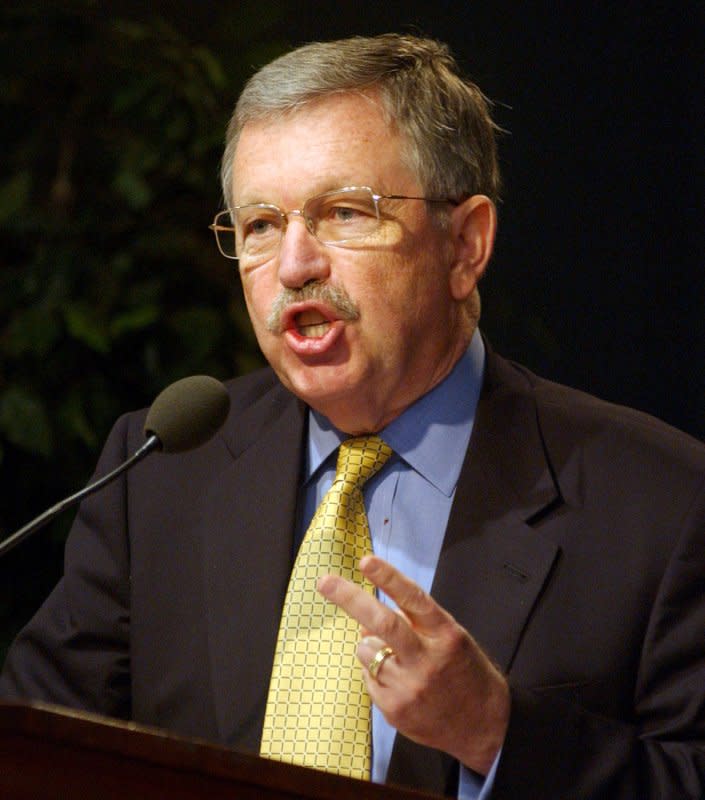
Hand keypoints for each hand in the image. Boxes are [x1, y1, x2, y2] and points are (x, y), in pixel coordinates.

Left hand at [317, 555, 509, 775]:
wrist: (484, 725)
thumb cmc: (463, 671)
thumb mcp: (449, 637)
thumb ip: (412, 623)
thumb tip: (367, 621)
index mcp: (445, 633)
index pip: (413, 599)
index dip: (388, 578)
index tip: (365, 561)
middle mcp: (427, 659)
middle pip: (382, 623)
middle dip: (349, 598)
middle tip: (324, 582)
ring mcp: (410, 686)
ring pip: (367, 650)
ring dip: (370, 647)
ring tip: (396, 660)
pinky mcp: (395, 709)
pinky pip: (368, 678)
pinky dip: (375, 674)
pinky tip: (399, 683)